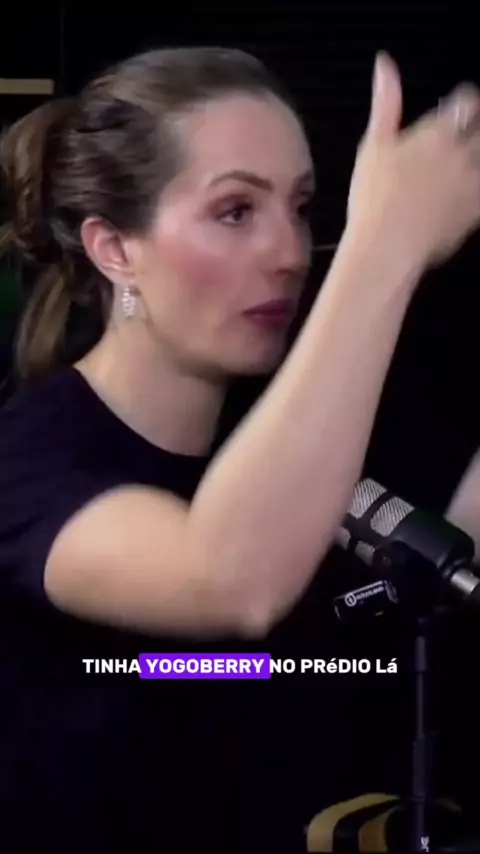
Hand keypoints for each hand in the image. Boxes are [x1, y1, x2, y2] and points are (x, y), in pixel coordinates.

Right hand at [346, 52, 479, 269]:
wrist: (388, 247)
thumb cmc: (374, 196)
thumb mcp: (373, 145)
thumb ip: (386, 103)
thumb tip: (384, 62)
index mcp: (439, 132)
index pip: (467, 100)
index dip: (464, 102)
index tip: (458, 108)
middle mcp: (463, 153)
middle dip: (476, 129)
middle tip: (463, 137)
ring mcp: (473, 184)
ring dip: (477, 158)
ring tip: (466, 164)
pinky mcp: (476, 213)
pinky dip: (477, 190)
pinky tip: (469, 193)